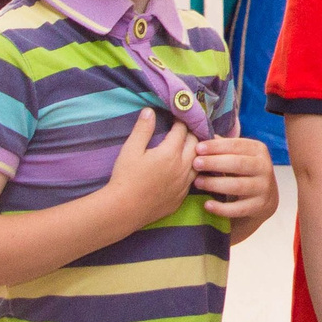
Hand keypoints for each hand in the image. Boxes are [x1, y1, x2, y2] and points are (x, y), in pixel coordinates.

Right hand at [105, 109, 199, 223]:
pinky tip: (183, 170)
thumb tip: (150, 111)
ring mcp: (183, 185)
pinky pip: (192, 180)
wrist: (124, 209)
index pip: (182, 131)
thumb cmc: (125, 177)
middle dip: (190, 134)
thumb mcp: (131, 149)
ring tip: (188, 148)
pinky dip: (190, 171)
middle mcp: (182, 168)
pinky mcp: (180, 198)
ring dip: (194, 153)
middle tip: (184, 130)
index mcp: (170, 153)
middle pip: (195, 145)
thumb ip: (143, 129)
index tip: (177, 117)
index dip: (180, 121)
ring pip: (198, 163)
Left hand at [192, 136, 277, 225]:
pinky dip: (221, 208)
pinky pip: (238, 208)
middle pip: (238, 163)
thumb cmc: (243, 172)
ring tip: (197, 182)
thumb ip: (223, 146)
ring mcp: (264, 188)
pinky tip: (207, 204)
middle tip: (195, 164)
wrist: (264, 199)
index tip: (198, 148)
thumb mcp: (238, 156)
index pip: (236, 145)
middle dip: (214, 163)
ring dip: (214, 184)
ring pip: (238, 185)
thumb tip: (199, 135)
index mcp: (258, 150)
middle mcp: (264, 167)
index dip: (216, 146)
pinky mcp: (260, 207)